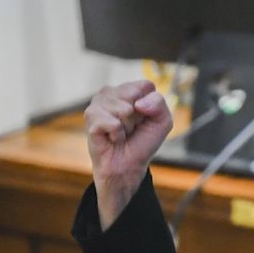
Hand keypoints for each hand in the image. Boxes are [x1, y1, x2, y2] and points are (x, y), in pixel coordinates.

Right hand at [84, 80, 173, 229]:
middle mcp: (111, 92)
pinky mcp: (91, 116)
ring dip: (127, 127)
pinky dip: (118, 135)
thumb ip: (160, 103)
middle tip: (131, 128)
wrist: (127, 166)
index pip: (146, 85)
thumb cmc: (142, 142)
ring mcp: (98, 102)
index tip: (144, 119)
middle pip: (134, 94)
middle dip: (138, 117)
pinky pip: (114, 123)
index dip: (150, 106)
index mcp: (128, 89)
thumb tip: (138, 104)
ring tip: (121, 133)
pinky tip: (112, 138)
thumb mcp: (162, 122)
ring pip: (125, 109)